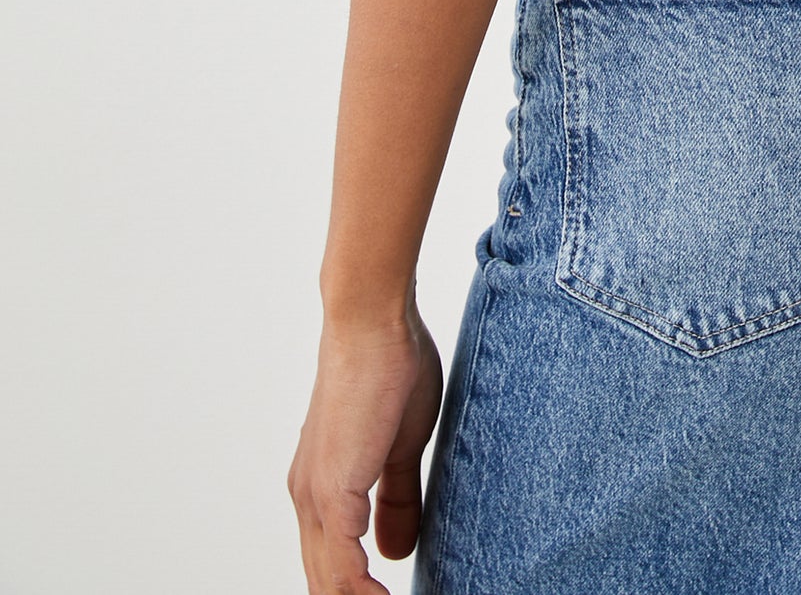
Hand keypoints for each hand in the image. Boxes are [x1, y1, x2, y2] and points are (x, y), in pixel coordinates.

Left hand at [288, 301, 443, 592]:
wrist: (372, 321)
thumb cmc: (390, 366)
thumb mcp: (402, 446)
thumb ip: (397, 499)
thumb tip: (394, 553)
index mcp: (323, 489)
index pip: (332, 566)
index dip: (357, 594)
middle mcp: (309, 500)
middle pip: (324, 584)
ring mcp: (315, 498)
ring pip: (329, 583)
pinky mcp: (331, 492)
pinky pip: (342, 569)